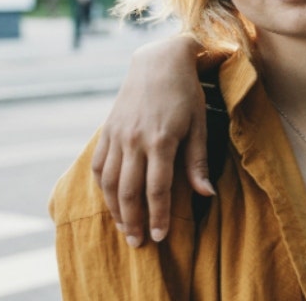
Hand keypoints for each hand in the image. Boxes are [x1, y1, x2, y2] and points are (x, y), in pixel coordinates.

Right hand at [91, 35, 208, 247]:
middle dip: (133, 221)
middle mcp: (134, 140)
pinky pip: (98, 165)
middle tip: (139, 243)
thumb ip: (197, 161)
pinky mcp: (107, 130)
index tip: (160, 237)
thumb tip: (207, 194)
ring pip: (108, 182)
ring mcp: (117, 135)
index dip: (159, 215)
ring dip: (115, 209)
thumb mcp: (200, 124)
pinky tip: (111, 200)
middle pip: (128, 191)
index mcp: (161, 140)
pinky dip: (102, 187)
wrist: (158, 61)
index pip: (157, 189)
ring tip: (125, 229)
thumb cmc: (186, 93)